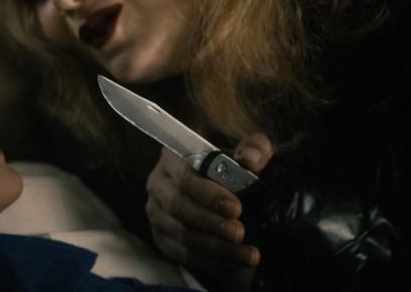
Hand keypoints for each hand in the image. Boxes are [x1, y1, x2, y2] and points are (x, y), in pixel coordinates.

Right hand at [146, 133, 272, 271]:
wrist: (221, 190)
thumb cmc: (232, 166)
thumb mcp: (247, 150)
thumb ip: (253, 148)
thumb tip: (251, 160)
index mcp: (174, 157)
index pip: (184, 175)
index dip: (208, 193)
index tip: (235, 207)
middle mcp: (159, 184)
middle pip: (177, 205)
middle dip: (210, 222)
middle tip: (239, 233)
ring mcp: (157, 212)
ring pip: (179, 233)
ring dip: (213, 246)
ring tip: (245, 254)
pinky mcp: (161, 237)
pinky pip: (181, 253)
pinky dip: (208, 261)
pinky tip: (233, 263)